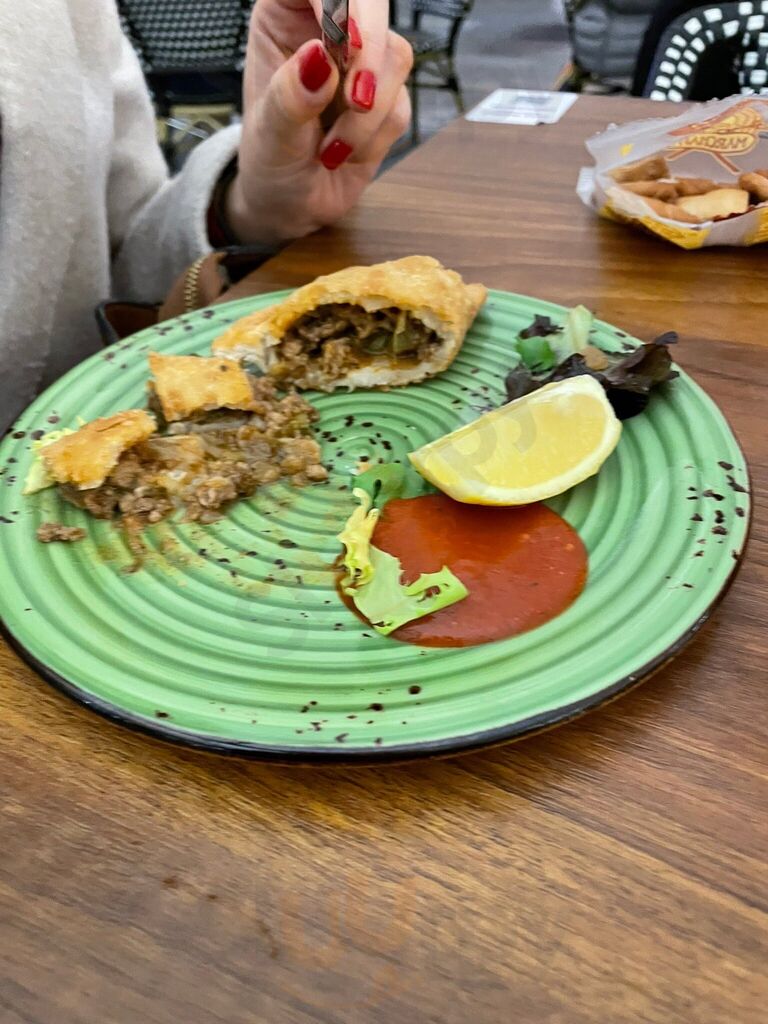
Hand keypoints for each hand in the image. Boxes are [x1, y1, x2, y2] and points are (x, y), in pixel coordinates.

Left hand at [225, 0, 412, 246]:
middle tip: (356, 101)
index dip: (340, 2)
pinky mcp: (388, 95)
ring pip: (395, 58)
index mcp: (284, 15)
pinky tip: (345, 153)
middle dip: (370, 56)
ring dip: (368, 115)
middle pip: (373, 4)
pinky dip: (375, 137)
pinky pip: (402, 103)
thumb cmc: (269, 162)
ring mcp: (361, 61)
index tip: (343, 41)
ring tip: (332, 148)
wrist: (291, 205)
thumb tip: (318, 58)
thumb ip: (290, 96)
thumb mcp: (270, 134)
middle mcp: (325, 29)